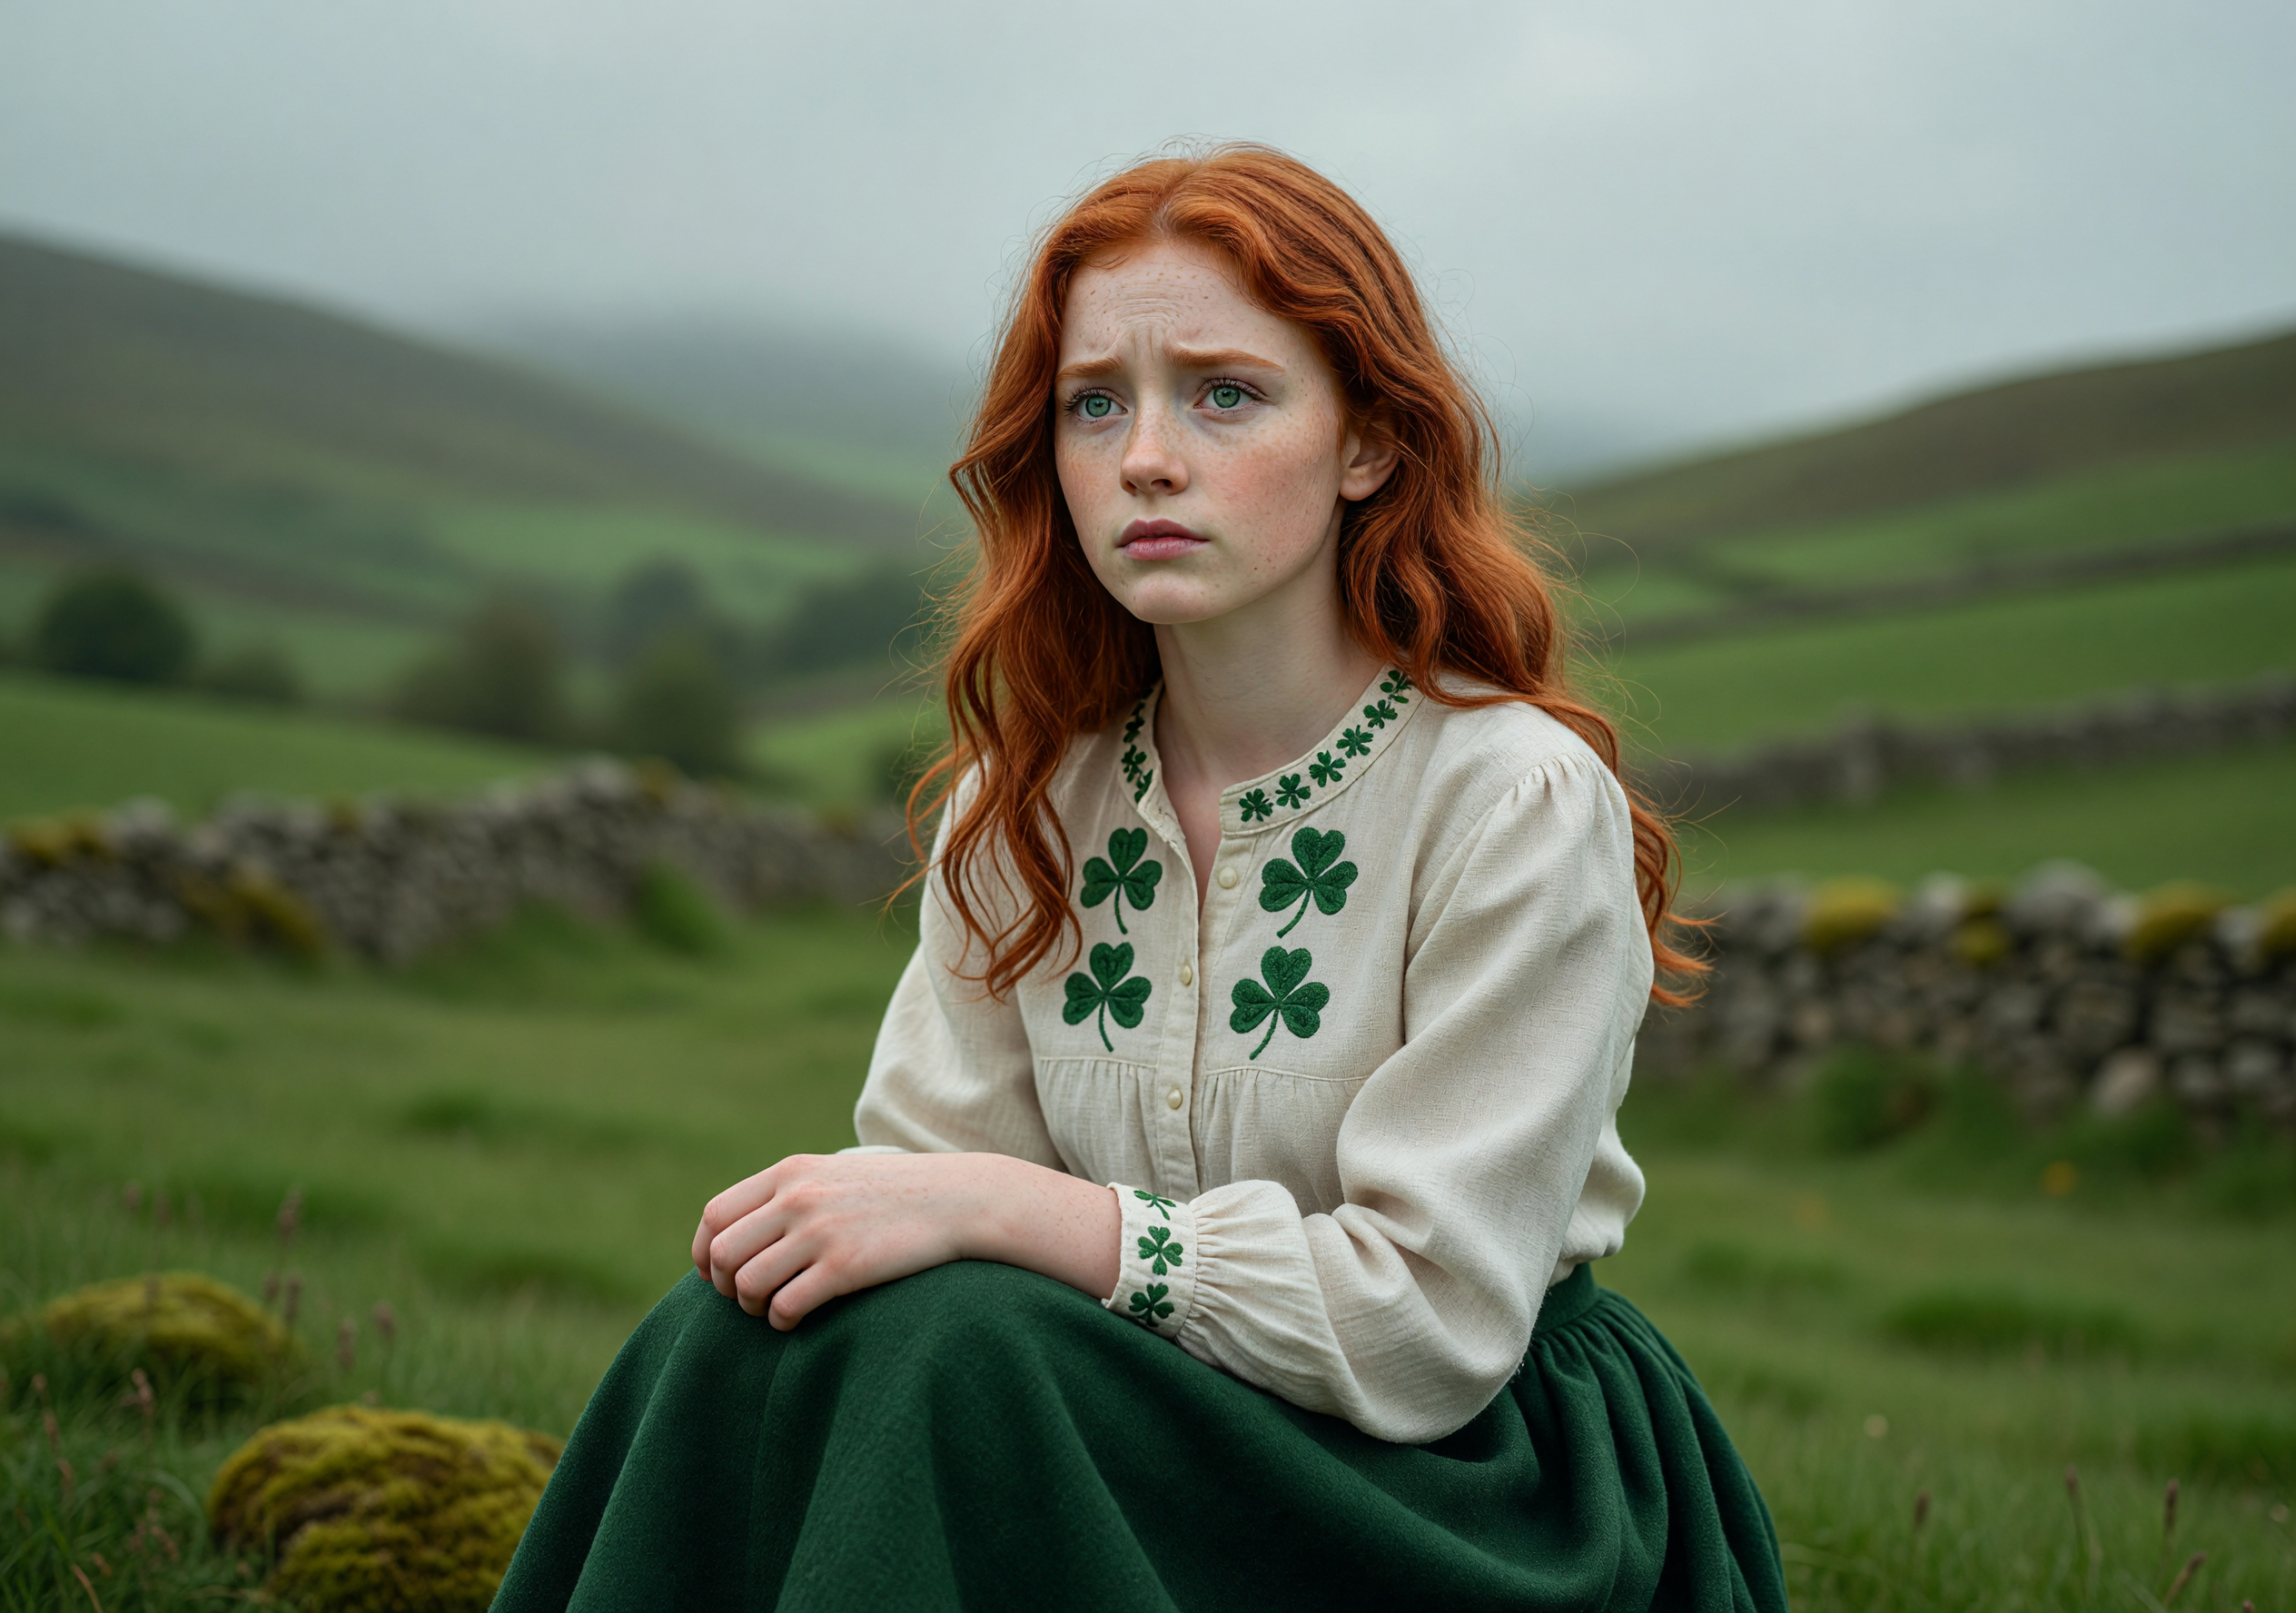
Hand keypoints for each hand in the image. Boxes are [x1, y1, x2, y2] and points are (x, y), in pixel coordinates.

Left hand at [690, 1152, 1119, 1329]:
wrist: (960, 1200)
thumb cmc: (894, 1195)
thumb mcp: (833, 1177)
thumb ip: (787, 1195)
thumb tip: (739, 1234)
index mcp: (790, 1172)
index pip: (715, 1216)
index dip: (706, 1253)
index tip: (717, 1276)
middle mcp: (797, 1198)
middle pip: (723, 1254)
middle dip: (726, 1287)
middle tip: (748, 1298)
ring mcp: (820, 1232)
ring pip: (748, 1285)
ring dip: (753, 1307)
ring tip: (775, 1308)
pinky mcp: (845, 1267)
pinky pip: (784, 1307)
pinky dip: (781, 1321)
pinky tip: (798, 1318)